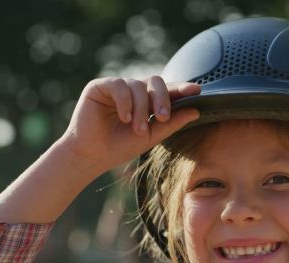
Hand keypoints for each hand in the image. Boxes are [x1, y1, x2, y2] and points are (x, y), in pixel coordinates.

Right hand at [58, 76, 200, 172]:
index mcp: (147, 101)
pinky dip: (125, 102)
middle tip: (163, 118)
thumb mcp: (151, 136)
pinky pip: (119, 85)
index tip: (197, 91)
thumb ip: (172, 123)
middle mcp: (134, 91)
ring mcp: (117, 87)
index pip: (167, 90)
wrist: (92, 156)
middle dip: (162, 99)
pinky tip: (124, 117)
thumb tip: (196, 111)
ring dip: (141, 108)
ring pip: (138, 85)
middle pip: (155, 81)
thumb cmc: (119, 147)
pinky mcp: (100, 86)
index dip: (182, 88)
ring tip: (137, 128)